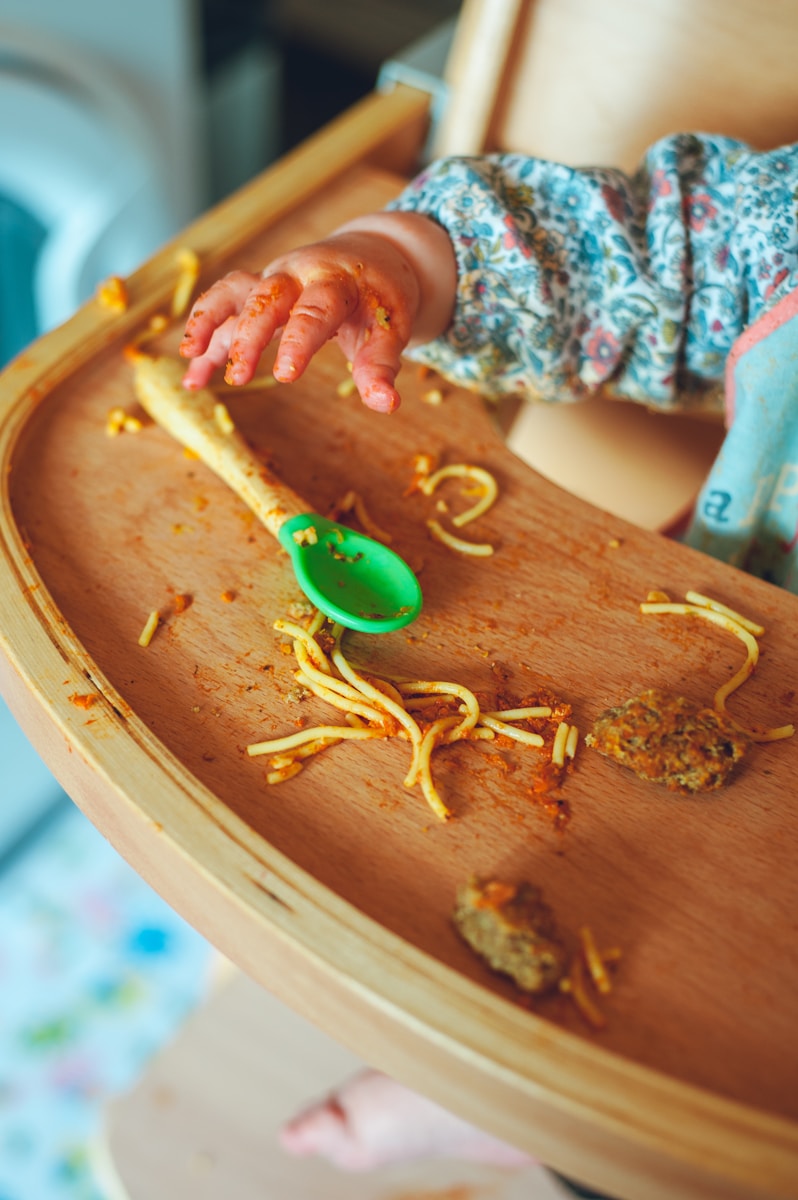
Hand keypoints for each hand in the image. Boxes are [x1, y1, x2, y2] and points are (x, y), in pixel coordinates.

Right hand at [179, 214, 455, 413]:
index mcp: (335, 282)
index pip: (314, 310)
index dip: (298, 341)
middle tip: (238, 377)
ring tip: (192, 358)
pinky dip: (205, 334)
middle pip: (265, 298)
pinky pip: (224, 306)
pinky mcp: (257, 291)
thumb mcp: (390, 328)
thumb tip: (387, 405)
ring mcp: (272, 280)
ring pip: (233, 293)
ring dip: (209, 322)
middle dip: (248, 337)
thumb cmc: (378, 298)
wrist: (369, 257)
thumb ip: (382, 365)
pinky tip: (193, 373)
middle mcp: (297, 275)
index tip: (285, 375)